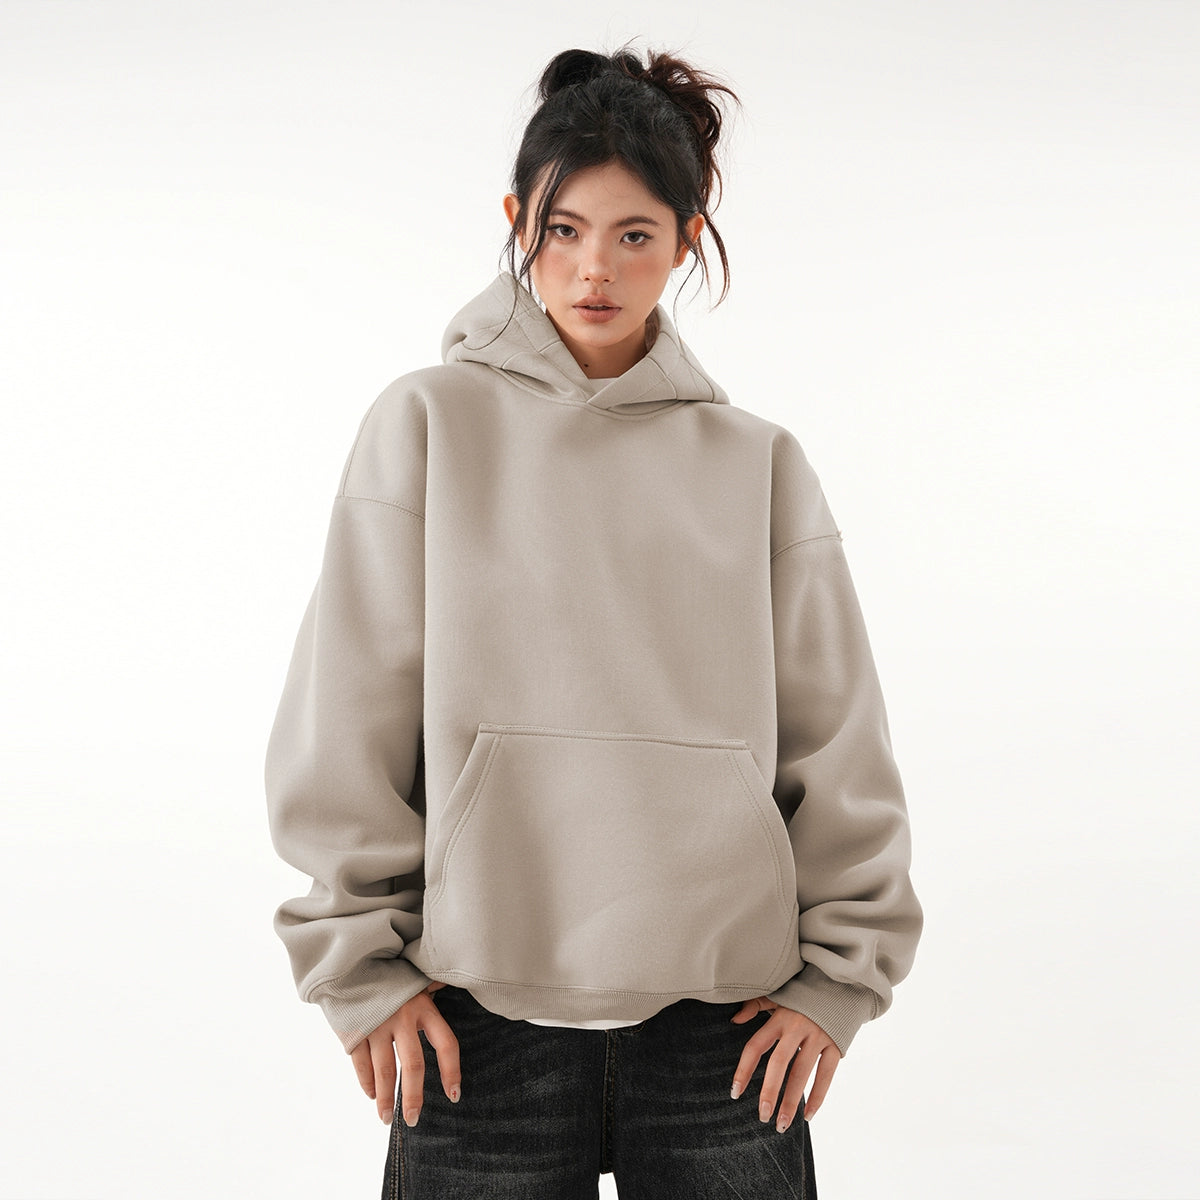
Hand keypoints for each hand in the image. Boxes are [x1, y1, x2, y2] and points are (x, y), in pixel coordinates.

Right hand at [348, 980, 460, 1125]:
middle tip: (412, 1120)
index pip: (446, 1043)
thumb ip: (433, 986)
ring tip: (387, 1118)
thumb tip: (453, 982)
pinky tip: (371, 1095)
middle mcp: (402, 1017)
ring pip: (384, 1071)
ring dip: (385, 1099)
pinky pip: (361, 1064)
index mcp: (424, 1006)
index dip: (451, 1071)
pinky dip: (366, 1083)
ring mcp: (377, 1025)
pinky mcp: (354, 1031)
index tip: (454, 1095)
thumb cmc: (389, 972)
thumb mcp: (416, 977)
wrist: (350, 962)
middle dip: (413, 1097)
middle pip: (413, 1065)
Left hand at [728, 996, 840, 1128]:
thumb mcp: (778, 996)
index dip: (744, 1070)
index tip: (735, 1093)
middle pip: (779, 1063)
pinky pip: (826, 1075)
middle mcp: (796, 1027)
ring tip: (783, 1124)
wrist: (840, 984)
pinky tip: (809, 1116)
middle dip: (770, 1091)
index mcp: (779, 1017)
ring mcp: (817, 1036)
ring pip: (802, 1073)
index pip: (756, 1046)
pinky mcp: (835, 1044)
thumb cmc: (803, 994)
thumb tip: (734, 1019)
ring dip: (792, 1101)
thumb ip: (755, 1006)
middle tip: (762, 1116)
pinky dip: (818, 1097)